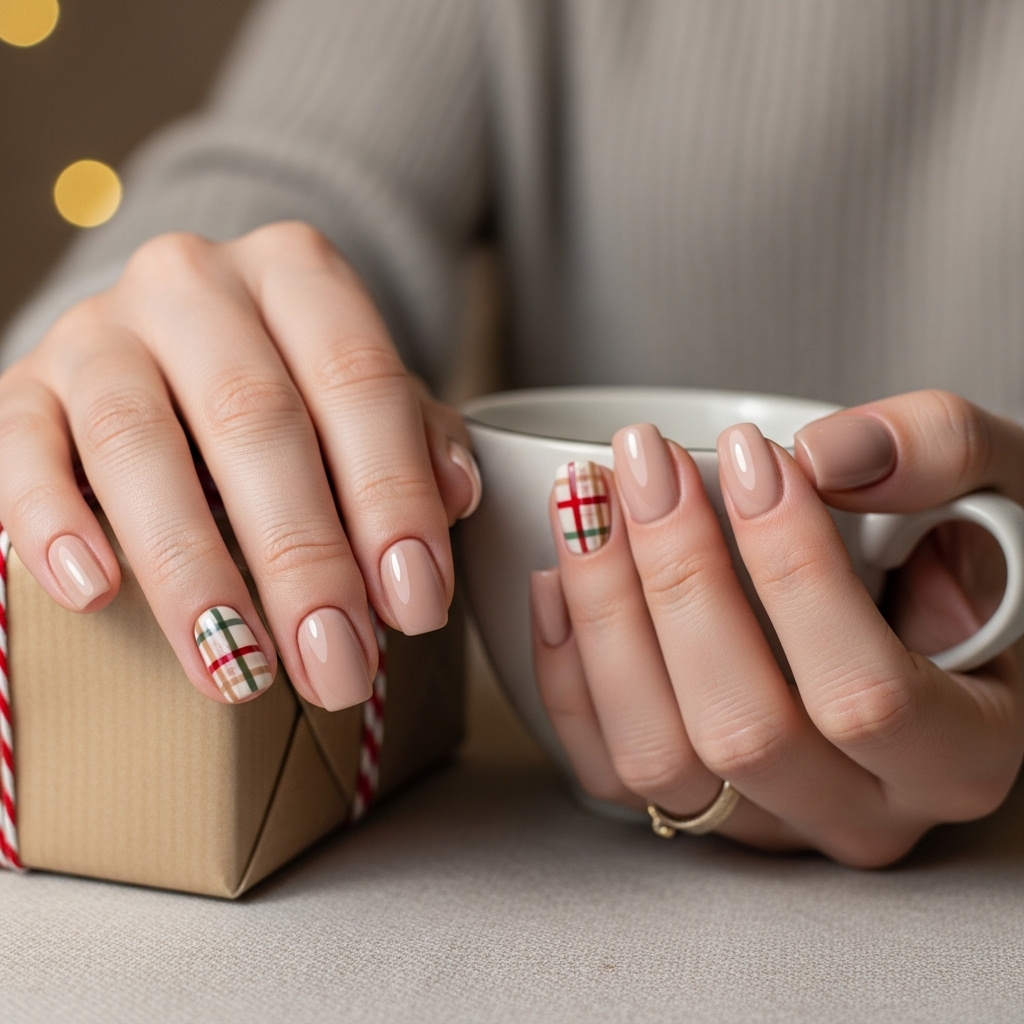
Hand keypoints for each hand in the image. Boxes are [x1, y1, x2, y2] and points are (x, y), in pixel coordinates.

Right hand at [0, 222, 480, 708]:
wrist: (173, 345)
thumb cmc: (288, 386)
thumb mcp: (365, 400)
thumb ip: (417, 437)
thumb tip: (454, 494)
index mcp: (298, 274)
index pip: (358, 381)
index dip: (392, 498)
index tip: (415, 603)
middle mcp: (194, 284)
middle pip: (254, 419)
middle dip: (303, 557)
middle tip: (338, 663)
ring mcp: (99, 330)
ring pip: (137, 443)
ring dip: (194, 569)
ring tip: (238, 666)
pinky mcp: (24, 385)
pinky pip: (21, 447)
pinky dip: (51, 521)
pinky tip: (94, 591)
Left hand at [531, 391, 1023, 865]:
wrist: (920, 606)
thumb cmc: (959, 554)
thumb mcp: (995, 488)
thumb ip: (941, 455)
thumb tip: (827, 457)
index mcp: (957, 752)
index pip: (865, 693)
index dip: (794, 569)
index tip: (750, 455)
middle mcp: (858, 808)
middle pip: (741, 728)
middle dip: (678, 577)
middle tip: (643, 462)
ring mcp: (764, 818)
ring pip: (657, 754)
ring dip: (605, 615)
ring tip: (584, 498)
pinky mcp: (691, 804)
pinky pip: (604, 764)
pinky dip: (565, 670)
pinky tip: (555, 576)